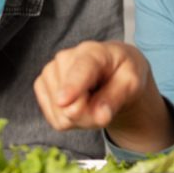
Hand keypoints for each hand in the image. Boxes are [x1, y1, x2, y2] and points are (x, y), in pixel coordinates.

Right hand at [33, 41, 173, 151]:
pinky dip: (69, 120)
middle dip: (89, 115)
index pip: (80, 71)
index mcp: (92, 52)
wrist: (111, 69)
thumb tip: (100, 116)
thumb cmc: (122, 72)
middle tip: (104, 105)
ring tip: (92, 102)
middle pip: (70, 104)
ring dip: (80, 118)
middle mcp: (64, 58)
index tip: (63, 101)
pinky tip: (79, 104)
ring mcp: (50, 71)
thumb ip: (116, 98)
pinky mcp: (41, 85)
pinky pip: (54, 119)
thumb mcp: (132, 83)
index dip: (71, 87)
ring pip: (61, 114)